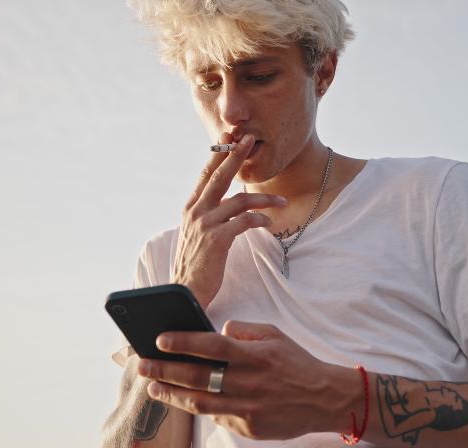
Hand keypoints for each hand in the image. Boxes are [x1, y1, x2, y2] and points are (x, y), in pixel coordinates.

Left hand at [137, 321, 360, 439]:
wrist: (324, 399)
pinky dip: (197, 407)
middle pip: (199, 376)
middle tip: (142, 364)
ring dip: (171, 394)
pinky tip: (181, 399)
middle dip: (165, 369)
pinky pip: (217, 416)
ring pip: (201, 402)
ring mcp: (249, 408)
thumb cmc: (296, 363)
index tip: (160, 339)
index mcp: (257, 356)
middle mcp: (251, 383)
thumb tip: (216, 330)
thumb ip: (244, 330)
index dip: (184, 342)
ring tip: (152, 385)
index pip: (213, 347)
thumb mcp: (275, 335)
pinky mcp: (249, 427)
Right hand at [172, 133, 286, 308]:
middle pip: (220, 177)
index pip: (206, 175)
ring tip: (282, 201)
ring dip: (264, 199)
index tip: (229, 138)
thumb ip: (207, 215)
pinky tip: (269, 222)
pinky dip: (260, 219)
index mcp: (191, 207)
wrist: (186, 290)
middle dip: (236, 156)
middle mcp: (196, 211)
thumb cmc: (196, 263)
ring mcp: (205, 224)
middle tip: (250, 139)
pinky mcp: (216, 240)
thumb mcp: (196, 233)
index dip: (218, 155)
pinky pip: (244, 221)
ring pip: (239, 200)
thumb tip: (223, 202)